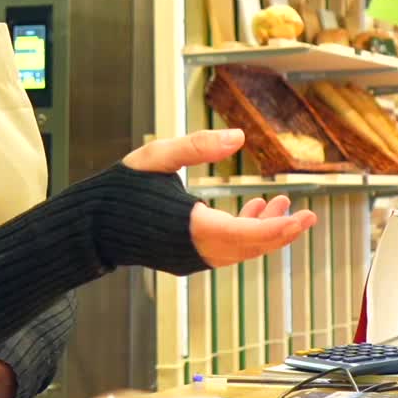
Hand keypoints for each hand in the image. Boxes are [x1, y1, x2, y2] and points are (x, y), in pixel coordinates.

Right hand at [124, 128, 315, 267]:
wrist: (91, 226)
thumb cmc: (122, 188)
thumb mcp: (159, 157)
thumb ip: (199, 146)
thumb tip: (239, 136)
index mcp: (190, 227)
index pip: (246, 234)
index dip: (279, 228)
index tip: (305, 217)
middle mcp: (194, 250)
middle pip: (249, 247)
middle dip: (279, 230)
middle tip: (305, 214)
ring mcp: (189, 260)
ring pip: (239, 252)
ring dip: (262, 231)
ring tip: (277, 203)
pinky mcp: (185, 260)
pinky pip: (225, 253)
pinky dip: (243, 235)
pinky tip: (251, 212)